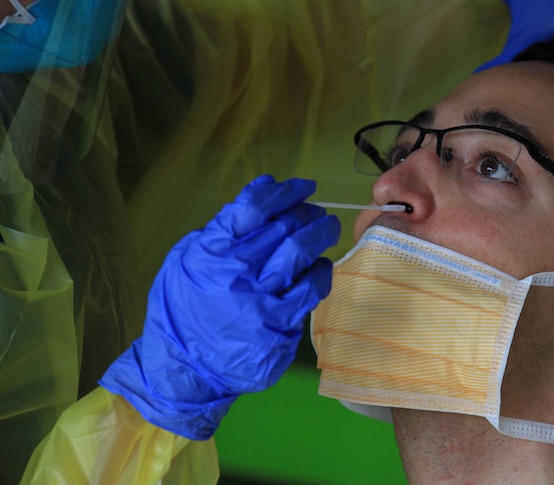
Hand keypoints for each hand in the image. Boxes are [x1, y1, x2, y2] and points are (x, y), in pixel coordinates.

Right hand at [100, 176, 339, 439]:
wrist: (183, 367)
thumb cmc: (183, 309)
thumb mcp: (185, 262)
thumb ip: (219, 230)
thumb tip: (260, 196)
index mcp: (211, 251)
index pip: (254, 207)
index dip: (284, 192)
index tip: (302, 187)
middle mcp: (236, 272)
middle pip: (284, 228)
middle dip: (306, 213)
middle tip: (316, 211)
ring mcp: (260, 300)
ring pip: (301, 254)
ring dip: (319, 234)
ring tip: (326, 227)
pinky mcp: (279, 326)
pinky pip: (310, 290)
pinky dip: (320, 273)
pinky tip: (321, 267)